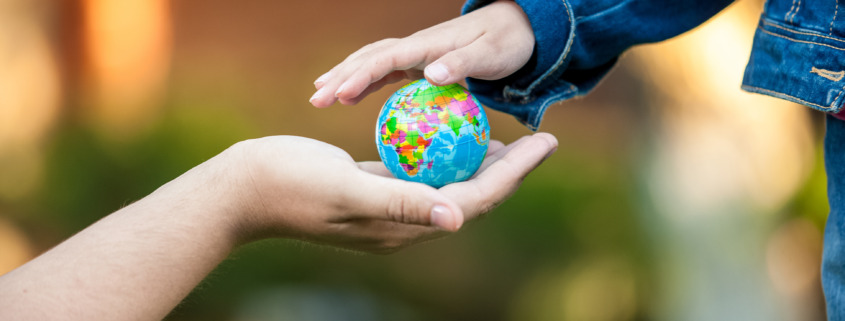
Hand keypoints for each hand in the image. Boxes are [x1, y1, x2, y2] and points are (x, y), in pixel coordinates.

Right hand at [210, 133, 555, 252]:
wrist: (245, 188)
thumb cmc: (290, 186)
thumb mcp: (346, 190)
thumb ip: (399, 203)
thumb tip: (456, 219)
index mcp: (404, 227)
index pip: (475, 200)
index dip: (516, 174)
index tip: (547, 143)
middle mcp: (402, 222)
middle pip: (472, 195)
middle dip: (511, 171)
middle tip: (542, 140)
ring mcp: (387, 207)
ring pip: (449, 184)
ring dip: (481, 164)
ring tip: (510, 139)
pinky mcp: (373, 188)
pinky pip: (420, 171)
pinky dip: (443, 154)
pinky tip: (452, 134)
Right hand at [309, 0, 534, 106]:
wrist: (517, 28)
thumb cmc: (507, 43)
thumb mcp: (492, 53)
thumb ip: (462, 63)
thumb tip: (430, 73)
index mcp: (429, 45)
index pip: (386, 58)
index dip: (361, 75)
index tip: (339, 95)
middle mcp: (417, 47)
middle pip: (370, 58)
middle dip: (341, 77)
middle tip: (315, 100)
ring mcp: (416, 54)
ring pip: (372, 62)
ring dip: (346, 77)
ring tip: (319, 96)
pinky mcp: (420, 63)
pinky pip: (385, 71)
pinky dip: (364, 82)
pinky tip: (350, 97)